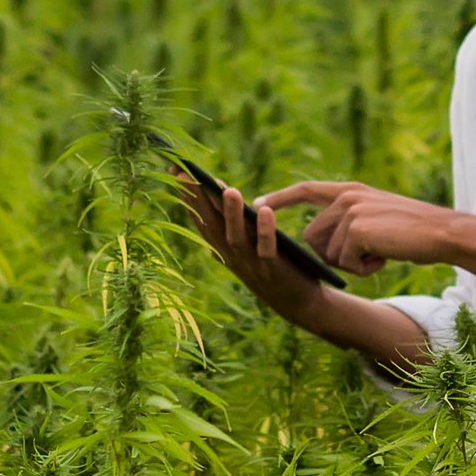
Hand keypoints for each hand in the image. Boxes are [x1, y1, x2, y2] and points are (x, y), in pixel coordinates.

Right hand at [170, 170, 327, 319]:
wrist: (299, 304)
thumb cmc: (274, 269)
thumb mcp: (249, 246)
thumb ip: (235, 226)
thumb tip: (222, 193)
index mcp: (223, 249)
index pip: (201, 219)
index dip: (188, 196)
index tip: (176, 171)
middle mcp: (231, 257)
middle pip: (211, 225)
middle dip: (198, 199)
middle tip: (186, 174)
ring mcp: (251, 265)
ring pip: (236, 237)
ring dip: (230, 213)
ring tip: (228, 189)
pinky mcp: (273, 270)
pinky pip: (267, 249)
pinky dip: (265, 230)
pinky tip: (265, 210)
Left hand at [260, 180, 456, 276]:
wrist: (441, 233)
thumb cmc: (413, 232)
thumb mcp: (377, 217)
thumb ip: (350, 221)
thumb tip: (323, 245)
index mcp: (350, 191)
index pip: (306, 190)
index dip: (281, 197)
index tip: (259, 203)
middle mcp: (347, 197)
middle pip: (312, 237)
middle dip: (333, 256)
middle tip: (367, 256)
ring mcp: (350, 212)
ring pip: (328, 253)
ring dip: (351, 264)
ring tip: (379, 253)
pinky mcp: (356, 229)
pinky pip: (344, 262)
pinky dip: (363, 268)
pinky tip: (384, 258)